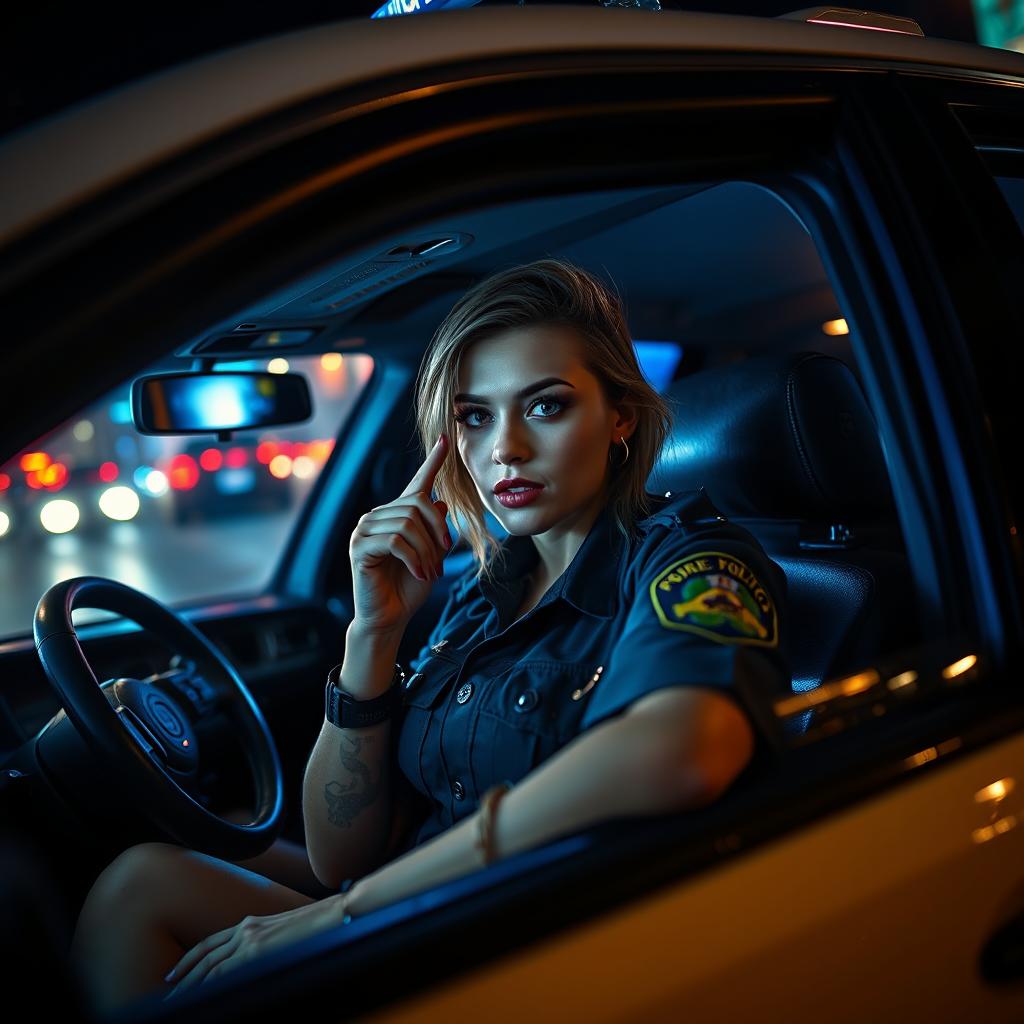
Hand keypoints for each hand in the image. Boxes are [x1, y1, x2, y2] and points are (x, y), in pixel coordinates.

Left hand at [163, 896, 344, 998]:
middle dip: (183, 977)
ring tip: (174, 1001)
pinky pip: (224, 971)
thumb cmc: (318, 925)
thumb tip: (257, 962)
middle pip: (205, 956)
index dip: (190, 959)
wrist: (337, 913)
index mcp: (252, 923)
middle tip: (166, 994)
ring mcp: (251, 939)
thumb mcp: (284, 933)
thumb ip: (266, 943)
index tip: (174, 973)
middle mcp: (247, 928)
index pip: (211, 943)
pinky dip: (208, 985)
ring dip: (190, 985)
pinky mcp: (258, 950)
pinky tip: (199, 996)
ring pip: (209, 967)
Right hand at [349, 433, 451, 634]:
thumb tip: (440, 502)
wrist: (390, 618)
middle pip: (417, 505)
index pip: (416, 484)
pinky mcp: (359, 548)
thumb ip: (436, 531)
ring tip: (431, 572)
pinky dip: (414, 558)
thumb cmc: (409, 587)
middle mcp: (377, 517)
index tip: (446, 441)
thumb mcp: (432, 556)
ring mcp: (364, 530)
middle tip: (443, 559)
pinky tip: (419, 573)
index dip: (432, 462)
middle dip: (437, 532)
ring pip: (408, 524)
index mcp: (396, 516)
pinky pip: (395, 541)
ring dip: (427, 551)